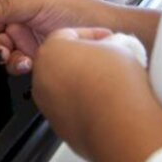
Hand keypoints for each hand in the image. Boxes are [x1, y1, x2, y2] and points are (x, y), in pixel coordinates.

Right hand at [0, 0, 116, 74]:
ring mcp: (26, 34)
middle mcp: (21, 12)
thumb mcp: (39, 2)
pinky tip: (26, 61)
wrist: (105, 36)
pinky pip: (12, 61)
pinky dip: (15, 63)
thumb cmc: (81, 11)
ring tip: (6, 51)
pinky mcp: (32, 55)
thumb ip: (5, 6)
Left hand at [32, 27, 161, 161]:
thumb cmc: (116, 83)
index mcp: (50, 51)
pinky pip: (69, 108)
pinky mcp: (58, 126)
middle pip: (61, 61)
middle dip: (83, 58)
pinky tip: (104, 102)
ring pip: (63, 86)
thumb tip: (108, 48)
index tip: (108, 39)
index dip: (92, 35)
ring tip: (108, 82)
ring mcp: (47, 105)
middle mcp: (42, 78)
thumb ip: (104, 44)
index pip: (67, 35)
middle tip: (107, 59)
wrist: (120, 125)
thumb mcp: (116, 46)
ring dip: (82, 82)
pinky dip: (83, 104)